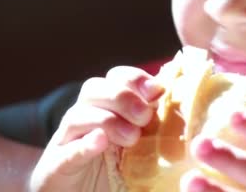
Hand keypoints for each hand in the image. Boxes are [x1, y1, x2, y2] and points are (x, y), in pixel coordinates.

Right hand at [28, 66, 162, 191]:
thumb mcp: (142, 144)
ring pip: (78, 115)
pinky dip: (83, 145)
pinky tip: (100, 142)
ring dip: (107, 121)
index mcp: (107, 107)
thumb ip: (158, 124)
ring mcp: (68, 141)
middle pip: (94, 89)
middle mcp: (85, 117)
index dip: (136, 79)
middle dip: (123, 97)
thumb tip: (189, 108)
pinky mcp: (56, 166)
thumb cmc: (118, 168)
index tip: (158, 91)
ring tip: (131, 137)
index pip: (116, 77)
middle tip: (144, 116)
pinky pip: (66, 151)